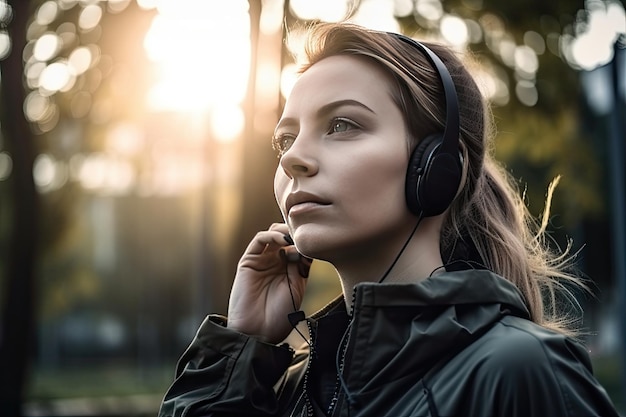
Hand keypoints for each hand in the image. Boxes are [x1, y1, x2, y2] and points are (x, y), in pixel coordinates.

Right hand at [227, 223, 311, 343]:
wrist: (259, 332)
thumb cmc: (280, 316)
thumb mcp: (297, 287)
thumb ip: (301, 266)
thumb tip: (305, 246)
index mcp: (291, 269)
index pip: (300, 245)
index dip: (308, 241)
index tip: (319, 243)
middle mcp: (276, 262)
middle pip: (287, 236)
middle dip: (298, 232)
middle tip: (307, 234)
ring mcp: (262, 260)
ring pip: (274, 233)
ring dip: (286, 231)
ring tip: (296, 237)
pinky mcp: (248, 261)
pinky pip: (260, 240)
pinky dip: (272, 235)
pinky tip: (284, 240)